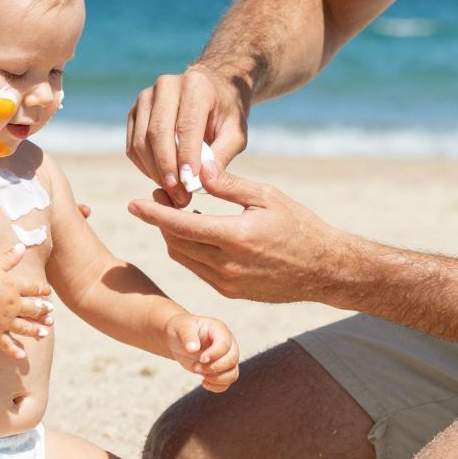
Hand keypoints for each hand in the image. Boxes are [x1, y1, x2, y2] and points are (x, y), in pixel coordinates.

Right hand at [0, 244, 55, 359]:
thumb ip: (9, 258)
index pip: (34, 288)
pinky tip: (22, 355)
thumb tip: (22, 246)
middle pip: (33, 309)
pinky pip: (7, 344)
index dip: (42, 290)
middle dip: (43, 312)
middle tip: (50, 315)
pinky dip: (15, 351)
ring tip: (44, 334)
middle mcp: (13, 306)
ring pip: (25, 328)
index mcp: (13, 288)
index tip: (48, 293)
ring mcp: (5, 322)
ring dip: (36, 331)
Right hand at [127, 66, 248, 208]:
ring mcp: (146, 97)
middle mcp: (166, 85)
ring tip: (173, 192)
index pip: (185, 125)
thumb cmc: (226, 114)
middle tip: (178, 195)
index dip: (185, 157)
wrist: (211, 90)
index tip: (189, 184)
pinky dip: (145, 167)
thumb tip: (202, 181)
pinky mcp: (135, 111)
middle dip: (166, 168)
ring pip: (141, 141)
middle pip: (157, 132)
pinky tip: (162, 178)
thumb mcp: (236, 132)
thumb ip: (222, 155)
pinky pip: (132, 146)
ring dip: (154, 172)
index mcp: (195, 85)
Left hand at [127, 159, 341, 305]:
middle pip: (176, 243)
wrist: (324, 269)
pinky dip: (189, 250)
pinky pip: (198, 269)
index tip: (133, 204)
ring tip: (177, 212)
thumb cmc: (299, 225)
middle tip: (159, 196)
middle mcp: (227, 266)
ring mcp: (228, 283)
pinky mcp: (231, 292)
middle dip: (161, 220)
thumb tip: (198, 166)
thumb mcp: (266, 197)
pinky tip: (197, 232)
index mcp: (236, 238)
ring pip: (183, 258)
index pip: (181, 225)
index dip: (153, 214)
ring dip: (173, 236)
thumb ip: (229, 184)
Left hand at [165, 313, 240, 391]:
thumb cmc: (181, 329)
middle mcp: (227, 344)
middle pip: (232, 359)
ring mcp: (226, 357)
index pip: (225, 344)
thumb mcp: (182, 328)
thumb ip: (188, 336)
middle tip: (196, 367)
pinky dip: (216, 386)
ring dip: (216, 379)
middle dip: (214, 368)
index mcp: (219, 330)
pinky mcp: (221, 370)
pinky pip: (227, 382)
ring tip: (199, 374)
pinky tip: (203, 382)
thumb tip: (192, 348)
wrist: (177, 339)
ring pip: (233, 373)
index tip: (201, 359)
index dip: (215, 354)